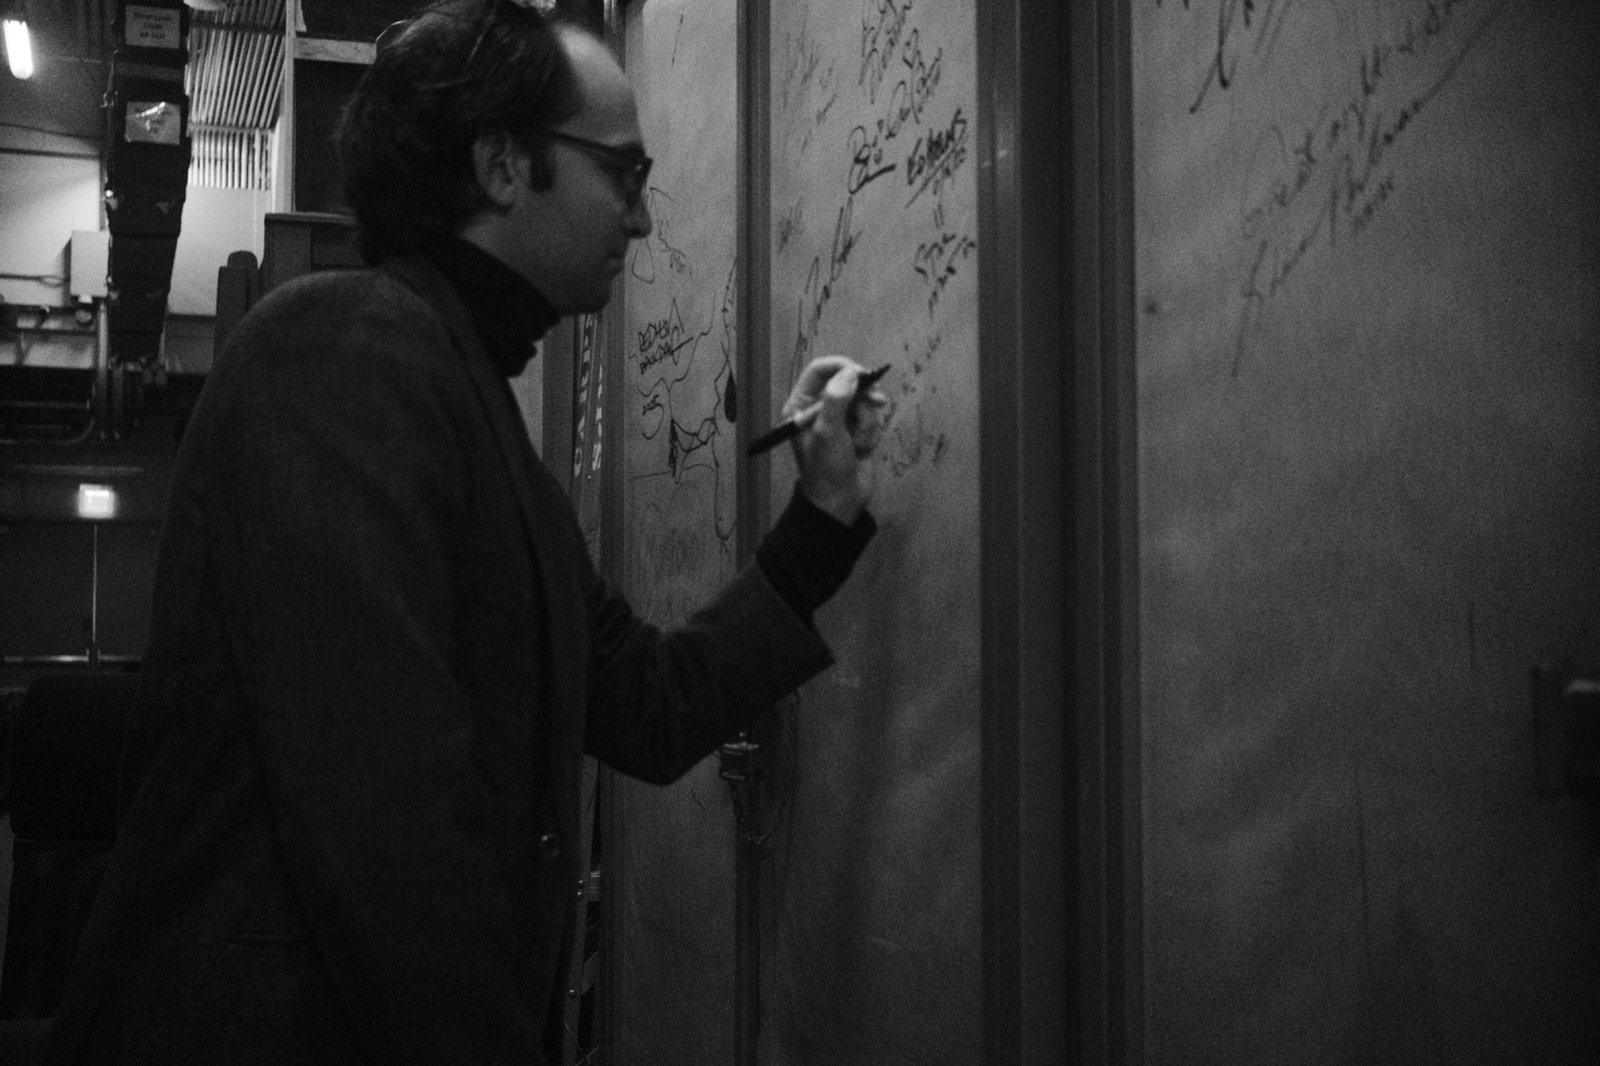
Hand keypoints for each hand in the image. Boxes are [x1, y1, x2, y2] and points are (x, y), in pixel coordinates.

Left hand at [781, 355, 890, 523]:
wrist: (839, 503)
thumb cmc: (825, 470)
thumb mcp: (828, 432)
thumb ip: (837, 399)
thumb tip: (850, 373)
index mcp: (802, 405)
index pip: (820, 370)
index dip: (842, 367)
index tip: (862, 373)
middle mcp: (819, 409)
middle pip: (848, 383)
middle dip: (863, 397)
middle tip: (878, 402)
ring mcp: (839, 420)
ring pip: (864, 402)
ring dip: (867, 423)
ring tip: (859, 444)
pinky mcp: (856, 431)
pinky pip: (872, 419)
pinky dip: (871, 434)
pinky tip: (862, 451)